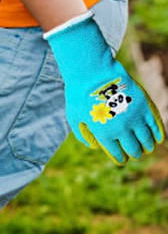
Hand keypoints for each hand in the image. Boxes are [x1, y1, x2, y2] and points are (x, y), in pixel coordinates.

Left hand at [44, 13, 164, 164]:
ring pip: (146, 138)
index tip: (123, 160)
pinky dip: (159, 133)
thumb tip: (95, 147)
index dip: (121, 159)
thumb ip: (83, 135)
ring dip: (147, 145)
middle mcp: (121, 129)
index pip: (117, 154)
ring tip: (147, 148)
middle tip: (136, 153)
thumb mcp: (74, 118)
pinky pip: (155, 123)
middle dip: (135, 153)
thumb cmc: (79, 95)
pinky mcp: (144, 105)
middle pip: (134, 148)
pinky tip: (159, 139)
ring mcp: (134, 117)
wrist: (92, 73)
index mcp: (104, 134)